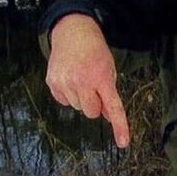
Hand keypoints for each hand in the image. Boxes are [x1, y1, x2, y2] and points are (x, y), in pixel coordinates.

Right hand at [44, 13, 130, 147]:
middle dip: (95, 105)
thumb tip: (108, 117)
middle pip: (92, 113)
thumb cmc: (95, 52)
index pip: (113, 107)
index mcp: (101, 78)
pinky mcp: (53, 83)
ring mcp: (65, 83)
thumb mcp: (109, 70)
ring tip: (80, 78)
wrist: (73, 32)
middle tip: (93, 88)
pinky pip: (64, 102)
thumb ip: (109, 94)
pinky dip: (68, 94)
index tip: (123, 143)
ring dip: (81, 98)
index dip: (119, 126)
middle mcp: (82, 82)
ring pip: (77, 108)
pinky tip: (70, 79)